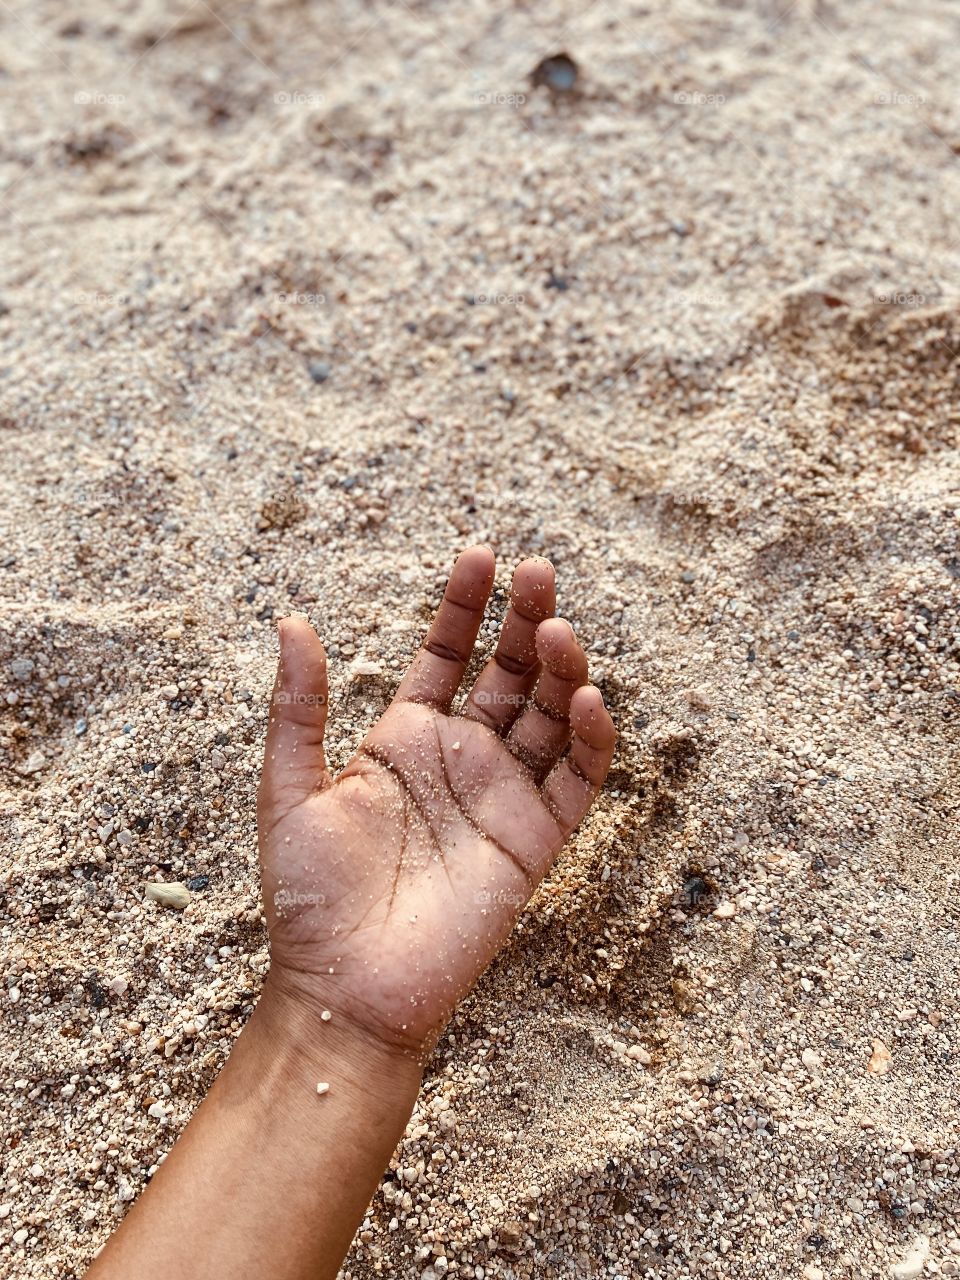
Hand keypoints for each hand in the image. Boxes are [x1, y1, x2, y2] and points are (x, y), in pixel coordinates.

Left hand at [257, 546, 615, 1056]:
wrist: (344, 988)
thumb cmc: (308, 898)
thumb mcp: (290, 790)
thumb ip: (298, 708)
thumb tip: (290, 620)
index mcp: (404, 738)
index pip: (446, 654)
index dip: (464, 605)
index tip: (480, 554)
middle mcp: (460, 758)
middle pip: (509, 674)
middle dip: (524, 620)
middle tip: (538, 570)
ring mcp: (501, 796)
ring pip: (549, 716)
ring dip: (560, 670)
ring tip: (558, 628)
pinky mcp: (533, 841)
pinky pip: (575, 782)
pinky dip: (588, 741)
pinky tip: (584, 699)